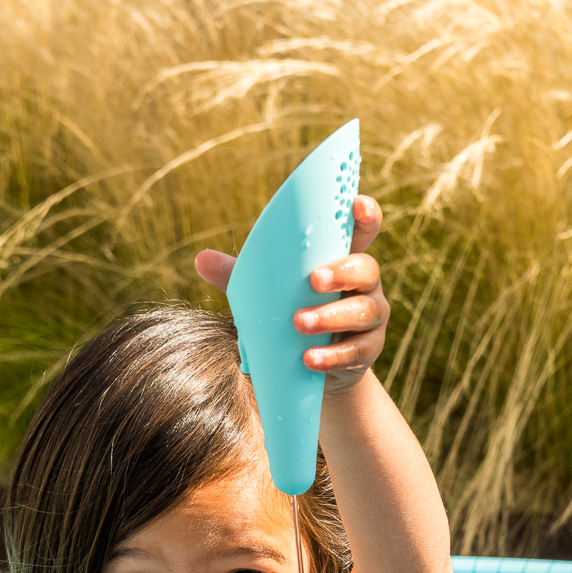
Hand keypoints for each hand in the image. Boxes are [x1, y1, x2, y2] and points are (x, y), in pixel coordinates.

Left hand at [194, 195, 388, 394]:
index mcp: (343, 260)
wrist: (315, 368)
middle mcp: (365, 285)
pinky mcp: (367, 351)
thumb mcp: (269, 295)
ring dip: (331, 317)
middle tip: (314, 279)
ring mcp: (371, 318)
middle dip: (342, 272)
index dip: (366, 215)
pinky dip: (331, 356)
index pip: (362, 232)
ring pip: (364, 311)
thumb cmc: (293, 316)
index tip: (356, 204)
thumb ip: (242, 277)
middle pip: (366, 269)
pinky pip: (355, 352)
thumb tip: (201, 259)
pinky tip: (309, 359)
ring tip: (299, 323)